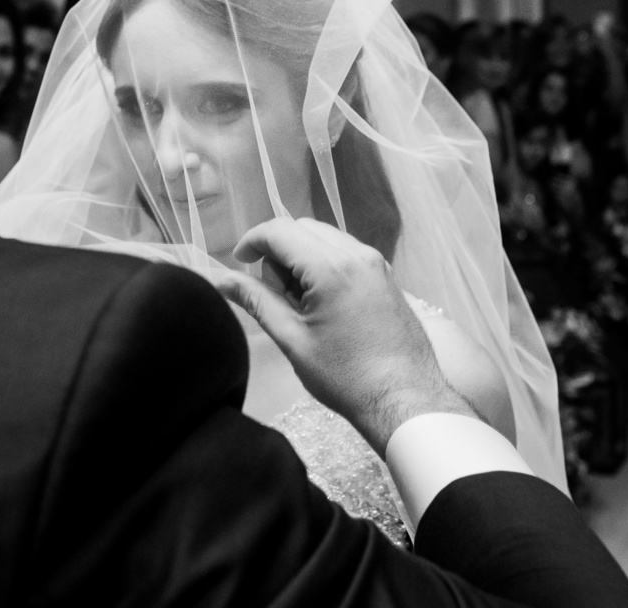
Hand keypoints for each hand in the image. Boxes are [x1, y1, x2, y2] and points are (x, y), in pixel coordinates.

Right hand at [208, 217, 477, 454]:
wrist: (405, 399)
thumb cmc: (345, 376)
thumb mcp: (292, 340)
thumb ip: (256, 301)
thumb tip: (222, 280)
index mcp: (331, 267)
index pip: (280, 230)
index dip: (251, 242)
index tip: (238, 264)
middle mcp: (357, 254)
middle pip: (302, 228)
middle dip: (277, 251)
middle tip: (271, 292)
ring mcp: (376, 263)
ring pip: (324, 238)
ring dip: (300, 256)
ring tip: (297, 302)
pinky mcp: (385, 276)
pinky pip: (345, 252)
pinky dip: (323, 264)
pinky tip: (321, 302)